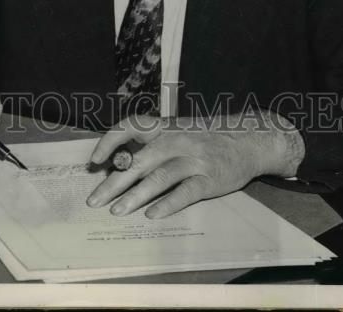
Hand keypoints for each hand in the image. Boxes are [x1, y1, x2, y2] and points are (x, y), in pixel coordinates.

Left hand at [87, 110, 304, 218]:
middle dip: (114, 182)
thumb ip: (153, 143)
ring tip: (117, 211)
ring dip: (135, 196)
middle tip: (94, 200)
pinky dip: (167, 204)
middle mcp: (176, 139)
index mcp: (165, 126)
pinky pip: (184, 193)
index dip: (109, 141)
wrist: (248, 140)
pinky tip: (152, 215)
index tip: (94, 161)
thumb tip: (120, 162)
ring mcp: (193, 159)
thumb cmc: (205, 138)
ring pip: (158, 178)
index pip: (130, 126)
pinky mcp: (209, 179)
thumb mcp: (178, 131)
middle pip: (139, 161)